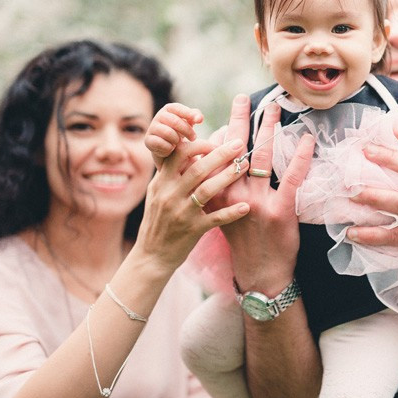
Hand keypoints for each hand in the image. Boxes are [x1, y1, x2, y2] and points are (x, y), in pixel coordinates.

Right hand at [136, 136, 248, 271]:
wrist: (151, 256)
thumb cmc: (159, 221)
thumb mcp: (158, 194)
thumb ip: (172, 173)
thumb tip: (190, 151)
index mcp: (162, 183)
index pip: (178, 155)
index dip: (198, 145)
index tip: (216, 141)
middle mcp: (170, 195)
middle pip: (197, 168)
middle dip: (221, 154)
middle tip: (240, 143)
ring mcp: (181, 213)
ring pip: (207, 190)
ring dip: (228, 176)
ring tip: (245, 166)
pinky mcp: (192, 230)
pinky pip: (215, 218)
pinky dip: (231, 212)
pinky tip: (246, 206)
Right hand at [145, 103, 203, 168]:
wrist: (168, 147)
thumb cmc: (181, 131)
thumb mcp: (189, 122)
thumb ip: (195, 116)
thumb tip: (199, 118)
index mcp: (168, 109)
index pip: (178, 108)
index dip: (189, 114)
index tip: (200, 121)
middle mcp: (158, 116)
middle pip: (175, 122)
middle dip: (187, 131)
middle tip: (194, 138)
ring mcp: (152, 128)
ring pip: (168, 133)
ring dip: (177, 140)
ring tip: (179, 143)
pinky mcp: (148, 140)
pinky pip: (161, 143)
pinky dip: (168, 148)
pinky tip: (171, 149)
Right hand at [213, 94, 314, 288]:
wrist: (258, 275)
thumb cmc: (240, 243)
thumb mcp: (217, 214)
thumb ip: (216, 187)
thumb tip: (218, 158)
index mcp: (214, 193)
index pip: (213, 154)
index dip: (220, 128)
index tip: (227, 109)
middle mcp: (232, 194)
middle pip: (236, 148)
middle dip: (240, 119)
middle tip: (244, 98)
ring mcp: (257, 201)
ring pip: (263, 156)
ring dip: (270, 128)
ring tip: (275, 107)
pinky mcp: (280, 210)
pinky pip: (292, 177)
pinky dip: (301, 156)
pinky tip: (307, 140)